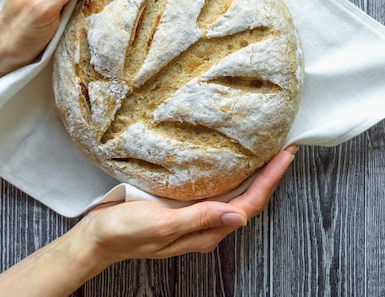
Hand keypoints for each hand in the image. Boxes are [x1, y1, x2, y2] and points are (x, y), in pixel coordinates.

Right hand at [0, 146, 297, 295]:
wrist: (98, 236)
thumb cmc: (125, 231)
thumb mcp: (161, 225)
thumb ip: (198, 219)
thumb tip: (236, 216)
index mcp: (205, 231)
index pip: (249, 204)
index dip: (270, 180)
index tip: (286, 156)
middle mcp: (207, 224)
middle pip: (249, 198)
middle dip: (270, 175)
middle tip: (286, 148)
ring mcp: (197, 215)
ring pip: (236, 193)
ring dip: (255, 173)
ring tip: (269, 150)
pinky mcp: (186, 205)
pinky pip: (219, 189)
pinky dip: (234, 173)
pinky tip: (235, 160)